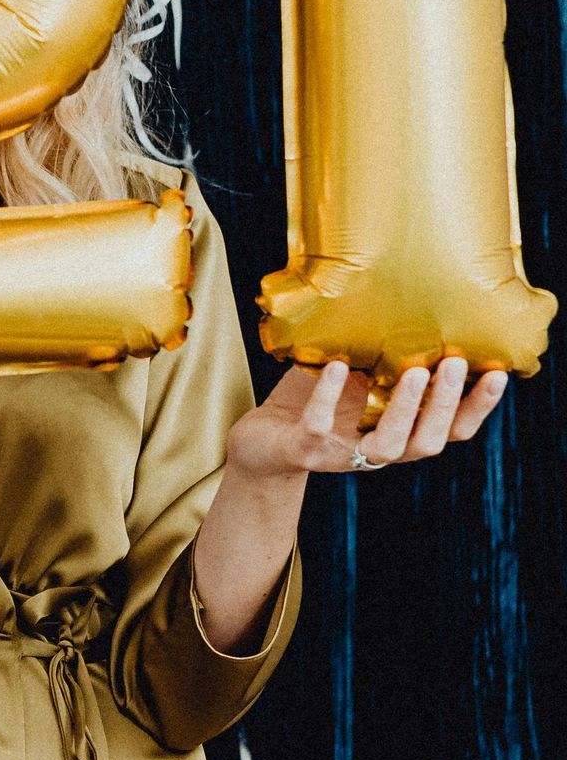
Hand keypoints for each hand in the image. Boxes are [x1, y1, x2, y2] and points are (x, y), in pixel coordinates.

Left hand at [225, 356, 507, 482]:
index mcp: (399, 432)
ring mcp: (341, 454)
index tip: (498, 374)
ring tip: (415, 370)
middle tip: (458, 363)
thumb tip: (417, 306)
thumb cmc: (315, 401)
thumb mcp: (357, 377)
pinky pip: (319, 426)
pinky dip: (329, 397)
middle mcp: (377, 450)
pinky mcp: (303, 449)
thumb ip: (385, 359)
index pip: (450, 429)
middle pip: (427, 441)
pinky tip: (339, 366)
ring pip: (387, 446)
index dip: (476, 408)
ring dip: (404, 409)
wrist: (261, 439)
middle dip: (445, 405)